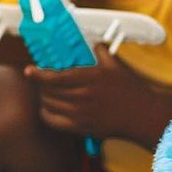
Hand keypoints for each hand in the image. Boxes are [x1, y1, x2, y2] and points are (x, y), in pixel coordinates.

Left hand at [26, 46, 171, 145]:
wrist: (141, 116)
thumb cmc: (130, 91)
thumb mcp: (116, 67)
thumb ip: (102, 53)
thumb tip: (95, 44)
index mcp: (91, 78)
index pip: (56, 77)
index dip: (38, 74)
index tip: (29, 71)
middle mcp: (84, 96)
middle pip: (49, 91)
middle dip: (41, 85)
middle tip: (41, 80)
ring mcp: (82, 113)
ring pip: (49, 105)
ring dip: (44, 98)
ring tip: (46, 93)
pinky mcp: (82, 128)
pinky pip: (54, 121)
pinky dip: (46, 114)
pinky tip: (48, 109)